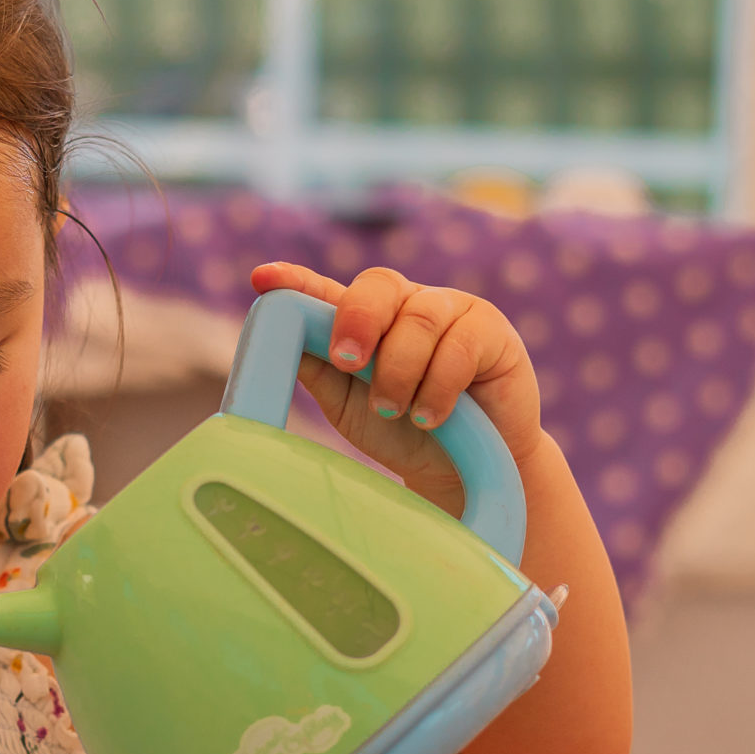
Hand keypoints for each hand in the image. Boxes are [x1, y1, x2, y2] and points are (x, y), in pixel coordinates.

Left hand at [250, 262, 544, 506]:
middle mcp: (408, 305)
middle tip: (347, 362)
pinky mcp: (492, 332)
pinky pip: (460, 343)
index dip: (297, 280)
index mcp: (369, 320)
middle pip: (379, 285)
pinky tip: (430, 416)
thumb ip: (319, 371)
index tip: (262, 280)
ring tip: (393, 410)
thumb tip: (279, 339)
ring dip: (399, 369)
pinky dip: (438, 384)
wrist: (464, 473)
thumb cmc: (402, 435)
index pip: (329, 290)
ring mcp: (453, 312)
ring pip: (420, 318)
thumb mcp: (350, 407)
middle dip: (357, 319)